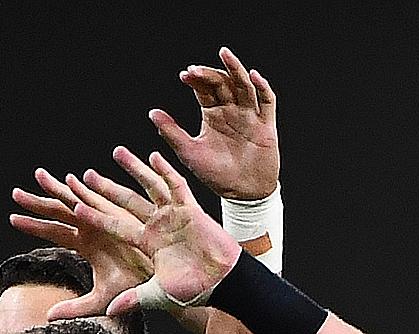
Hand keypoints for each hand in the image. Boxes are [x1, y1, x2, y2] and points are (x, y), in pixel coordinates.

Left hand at [11, 167, 154, 318]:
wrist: (160, 284)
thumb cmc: (136, 289)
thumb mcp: (99, 301)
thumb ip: (74, 308)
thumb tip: (47, 316)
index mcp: (89, 245)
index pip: (55, 232)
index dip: (33, 226)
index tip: (12, 219)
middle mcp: (94, 229)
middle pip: (60, 212)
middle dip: (38, 202)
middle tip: (15, 194)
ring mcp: (106, 221)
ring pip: (76, 202)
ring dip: (57, 189)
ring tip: (38, 176)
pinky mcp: (121, 218)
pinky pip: (101, 203)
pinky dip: (86, 192)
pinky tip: (72, 181)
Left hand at [71, 147, 241, 315]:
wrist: (224, 284)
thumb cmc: (195, 290)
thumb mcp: (158, 294)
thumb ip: (133, 299)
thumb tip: (110, 311)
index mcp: (147, 243)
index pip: (115, 225)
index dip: (95, 216)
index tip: (75, 205)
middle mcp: (157, 226)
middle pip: (126, 201)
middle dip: (107, 188)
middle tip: (86, 175)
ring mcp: (174, 216)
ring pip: (149, 187)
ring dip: (134, 169)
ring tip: (117, 153)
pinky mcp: (191, 211)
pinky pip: (177, 187)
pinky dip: (166, 172)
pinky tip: (153, 157)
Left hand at [150, 46, 278, 199]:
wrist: (242, 194)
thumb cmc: (216, 175)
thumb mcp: (189, 152)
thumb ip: (172, 132)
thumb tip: (152, 112)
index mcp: (213, 116)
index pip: (205, 90)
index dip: (196, 79)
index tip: (185, 75)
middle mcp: (231, 112)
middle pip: (223, 83)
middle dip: (210, 74)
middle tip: (196, 70)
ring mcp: (249, 117)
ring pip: (244, 86)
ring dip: (235, 69)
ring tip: (224, 54)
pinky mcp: (266, 126)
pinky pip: (267, 102)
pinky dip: (262, 88)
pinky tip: (254, 76)